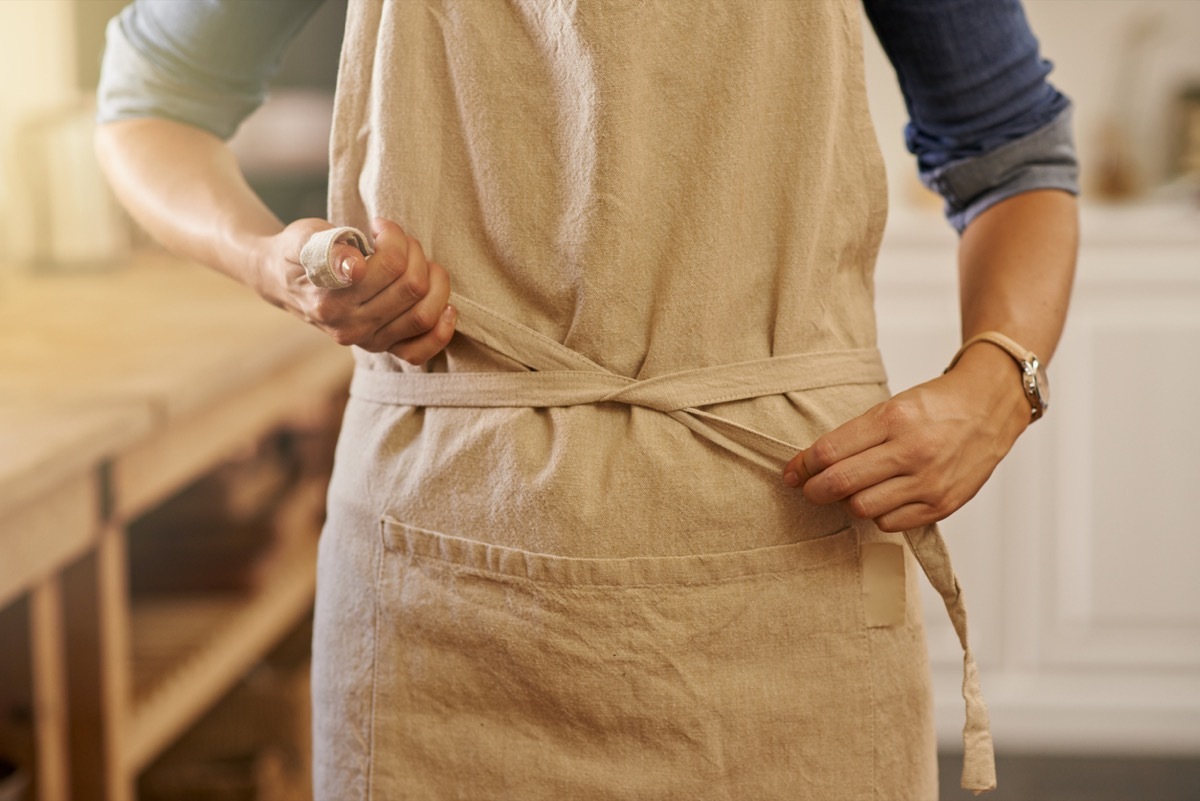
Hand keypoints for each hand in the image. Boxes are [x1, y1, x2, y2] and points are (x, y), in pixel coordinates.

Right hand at [259, 216, 455, 364]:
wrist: (283, 282)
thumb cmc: (296, 253)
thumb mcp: (303, 238)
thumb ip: (324, 248)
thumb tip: (354, 266)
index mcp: (329, 300)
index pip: (389, 265)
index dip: (394, 237)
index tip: (378, 226)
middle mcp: (349, 327)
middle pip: (412, 287)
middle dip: (415, 252)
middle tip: (400, 239)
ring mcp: (368, 342)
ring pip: (424, 314)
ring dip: (435, 280)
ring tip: (418, 262)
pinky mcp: (383, 348)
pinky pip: (422, 350)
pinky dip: (442, 330)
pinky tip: (446, 306)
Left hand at [782, 346, 1030, 531]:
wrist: (990, 408)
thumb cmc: (936, 405)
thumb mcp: (893, 406)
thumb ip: (856, 436)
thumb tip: (811, 465)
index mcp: (894, 419)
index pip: (830, 451)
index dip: (802, 466)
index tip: (792, 472)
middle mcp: (912, 451)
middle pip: (841, 483)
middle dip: (814, 490)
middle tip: (809, 488)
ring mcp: (929, 481)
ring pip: (862, 508)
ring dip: (848, 502)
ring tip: (851, 491)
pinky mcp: (943, 505)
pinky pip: (890, 523)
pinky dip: (877, 514)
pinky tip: (881, 498)